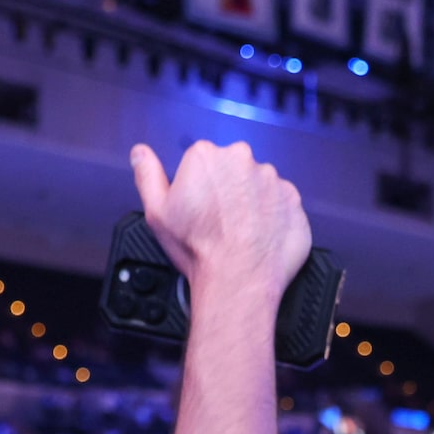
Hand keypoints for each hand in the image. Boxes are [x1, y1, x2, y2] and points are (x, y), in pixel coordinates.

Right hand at [128, 140, 310, 313]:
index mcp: (207, 156)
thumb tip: (140, 153)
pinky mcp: (293, 200)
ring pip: (259, 186)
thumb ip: (147, 175)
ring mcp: (272, 179)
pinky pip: (281, 204)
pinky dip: (273, 218)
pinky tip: (259, 237)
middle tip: (220, 222)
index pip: (203, 161)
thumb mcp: (156, 212)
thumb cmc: (198, 249)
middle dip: (228, 190)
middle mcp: (242, 159)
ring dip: (252, 203)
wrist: (237, 281)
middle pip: (233, 169)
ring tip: (240, 232)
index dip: (200, 187)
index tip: (201, 208)